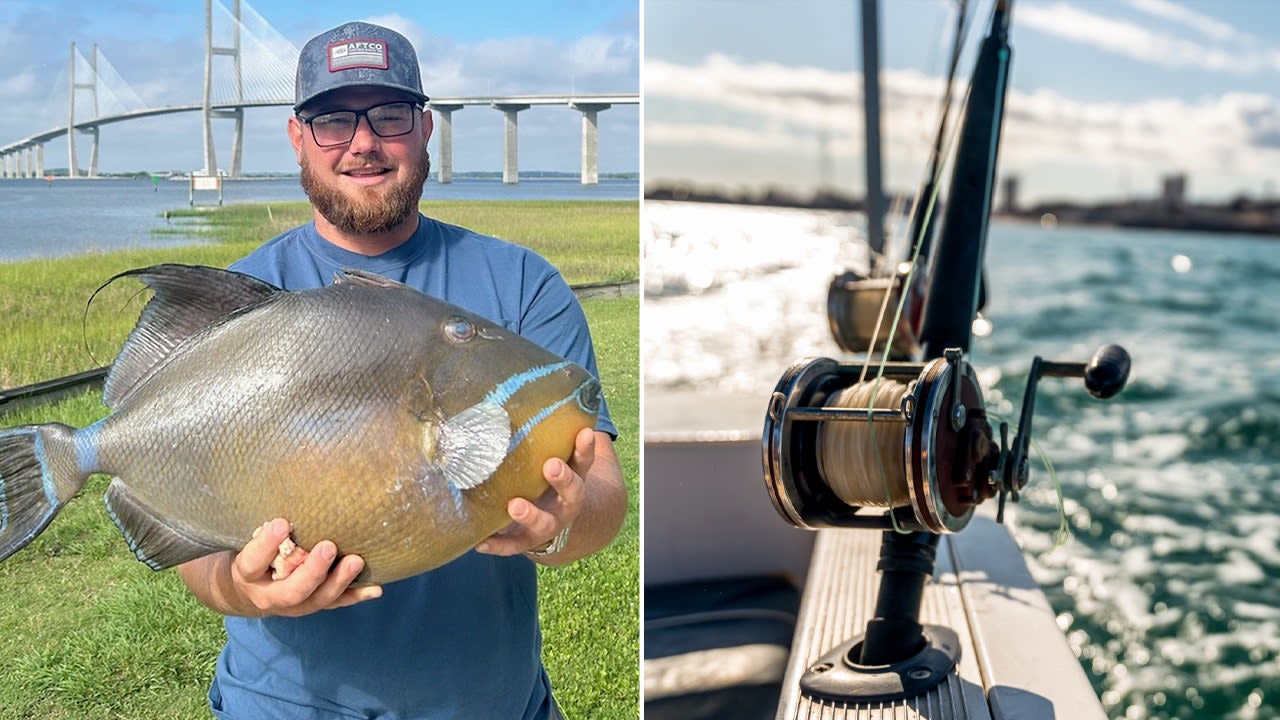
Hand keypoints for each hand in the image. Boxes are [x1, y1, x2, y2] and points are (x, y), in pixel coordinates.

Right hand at [229, 518, 381, 616]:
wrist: (251, 590)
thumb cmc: (254, 553)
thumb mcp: (248, 540)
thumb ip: (265, 525)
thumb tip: (287, 481)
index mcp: (248, 575)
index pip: (253, 562)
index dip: (265, 545)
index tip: (281, 522)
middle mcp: (270, 596)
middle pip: (292, 591)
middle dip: (312, 571)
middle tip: (328, 547)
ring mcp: (294, 605)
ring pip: (318, 600)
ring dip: (339, 581)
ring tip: (356, 561)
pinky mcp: (314, 604)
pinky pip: (337, 603)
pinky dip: (356, 595)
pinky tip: (375, 588)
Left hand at [475, 428, 594, 556]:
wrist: (556, 523)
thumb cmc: (548, 478)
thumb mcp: (555, 455)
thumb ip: (546, 432)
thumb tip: (521, 383)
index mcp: (574, 478)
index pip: (583, 461)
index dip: (585, 448)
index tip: (584, 433)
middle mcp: (565, 503)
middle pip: (572, 493)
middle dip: (564, 480)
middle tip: (551, 466)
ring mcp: (547, 524)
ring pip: (544, 524)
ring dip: (531, 515)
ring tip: (515, 506)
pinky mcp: (525, 541)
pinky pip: (511, 546)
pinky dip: (497, 544)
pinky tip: (479, 542)